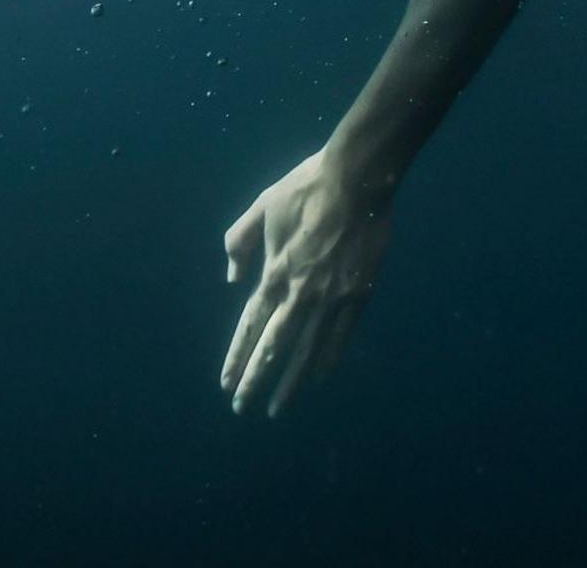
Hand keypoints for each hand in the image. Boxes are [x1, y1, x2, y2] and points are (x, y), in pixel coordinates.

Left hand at [219, 145, 394, 416]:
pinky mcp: (360, 294)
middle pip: (273, 348)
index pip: (249, 326)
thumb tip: (231, 278)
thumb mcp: (261, 206)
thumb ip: (240, 241)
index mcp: (274, 273)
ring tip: (277, 409)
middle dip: (254, 380)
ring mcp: (332, 297)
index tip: (225, 383)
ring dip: (290, 384)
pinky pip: (341, 336)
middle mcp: (300, 293)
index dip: (236, 356)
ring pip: (307, 352)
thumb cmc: (306, 187)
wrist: (357, 177)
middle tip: (242, 408)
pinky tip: (318, 378)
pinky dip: (328, 360)